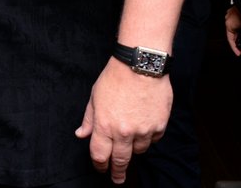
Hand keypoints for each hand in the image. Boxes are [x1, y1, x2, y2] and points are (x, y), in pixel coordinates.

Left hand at [75, 57, 171, 183]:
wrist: (140, 65)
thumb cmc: (115, 77)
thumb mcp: (95, 96)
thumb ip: (89, 119)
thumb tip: (81, 134)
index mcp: (104, 125)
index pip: (100, 155)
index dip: (99, 165)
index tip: (101, 169)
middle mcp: (123, 132)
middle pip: (120, 161)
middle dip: (117, 172)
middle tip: (117, 179)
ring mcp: (143, 131)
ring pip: (138, 151)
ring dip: (133, 148)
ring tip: (130, 139)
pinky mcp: (159, 126)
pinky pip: (152, 140)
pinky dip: (148, 137)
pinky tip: (144, 126)